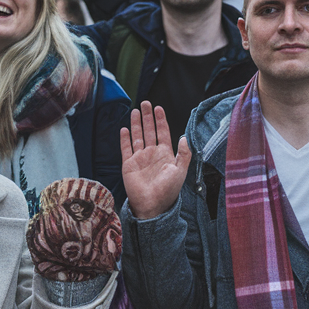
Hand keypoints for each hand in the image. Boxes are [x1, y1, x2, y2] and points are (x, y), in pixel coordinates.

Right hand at [120, 102, 191, 219]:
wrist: (152, 205)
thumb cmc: (168, 191)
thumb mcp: (180, 171)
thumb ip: (184, 154)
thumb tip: (184, 137)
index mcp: (165, 154)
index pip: (163, 132)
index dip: (161, 120)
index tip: (159, 108)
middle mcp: (152, 154)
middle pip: (149, 131)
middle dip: (148, 117)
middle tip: (145, 103)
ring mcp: (140, 158)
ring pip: (137, 136)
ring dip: (137, 124)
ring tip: (135, 111)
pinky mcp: (128, 164)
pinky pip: (126, 148)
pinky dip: (125, 139)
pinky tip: (125, 129)